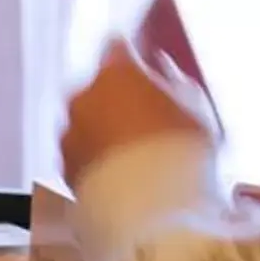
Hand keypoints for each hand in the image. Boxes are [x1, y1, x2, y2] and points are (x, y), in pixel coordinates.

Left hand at [59, 34, 220, 191]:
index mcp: (116, 72)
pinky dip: (96, 161)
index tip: (142, 65)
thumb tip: (164, 74)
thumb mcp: (195, 111)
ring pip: (86, 123)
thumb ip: (174, 85)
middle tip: (147, 122)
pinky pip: (81, 155)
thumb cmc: (180, 158)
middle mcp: (84, 97)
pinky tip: (121, 177)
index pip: (117, 47)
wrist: (150, 213)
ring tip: (137, 157)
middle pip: (99, 88)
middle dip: (117, 100)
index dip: (131, 57)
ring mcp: (69, 134)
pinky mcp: (64, 169)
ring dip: (104, 133)